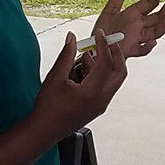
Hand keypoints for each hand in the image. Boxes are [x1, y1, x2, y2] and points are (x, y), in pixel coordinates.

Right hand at [37, 0, 148, 135]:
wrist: (44, 131)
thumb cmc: (47, 107)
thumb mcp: (55, 77)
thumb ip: (66, 55)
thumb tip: (72, 37)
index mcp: (92, 92)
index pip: (106, 62)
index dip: (103, 45)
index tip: (99, 34)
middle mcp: (102, 99)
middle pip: (120, 72)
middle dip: (115, 54)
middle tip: (106, 41)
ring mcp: (101, 105)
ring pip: (114, 80)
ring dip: (106, 64)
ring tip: (87, 54)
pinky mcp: (97, 107)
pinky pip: (106, 87)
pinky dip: (100, 74)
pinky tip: (84, 68)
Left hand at [93, 0, 164, 59]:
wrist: (95, 48)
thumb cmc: (103, 31)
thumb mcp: (110, 10)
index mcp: (135, 14)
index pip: (151, 2)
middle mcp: (140, 26)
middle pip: (159, 16)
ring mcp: (137, 38)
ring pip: (156, 32)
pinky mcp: (131, 50)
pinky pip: (142, 50)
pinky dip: (148, 47)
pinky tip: (153, 42)